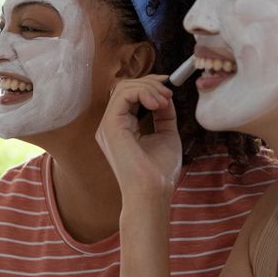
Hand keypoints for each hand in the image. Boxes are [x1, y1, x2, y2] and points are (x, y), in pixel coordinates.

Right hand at [96, 76, 181, 196]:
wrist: (153, 192)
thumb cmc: (159, 172)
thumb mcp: (166, 134)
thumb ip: (164, 114)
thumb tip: (166, 95)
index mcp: (121, 127)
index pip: (129, 95)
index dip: (149, 85)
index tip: (169, 85)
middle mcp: (111, 125)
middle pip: (125, 87)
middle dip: (150, 84)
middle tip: (169, 93)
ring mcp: (108, 126)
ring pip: (123, 88)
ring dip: (148, 88)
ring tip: (164, 101)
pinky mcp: (110, 126)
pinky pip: (124, 95)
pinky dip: (143, 93)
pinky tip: (157, 104)